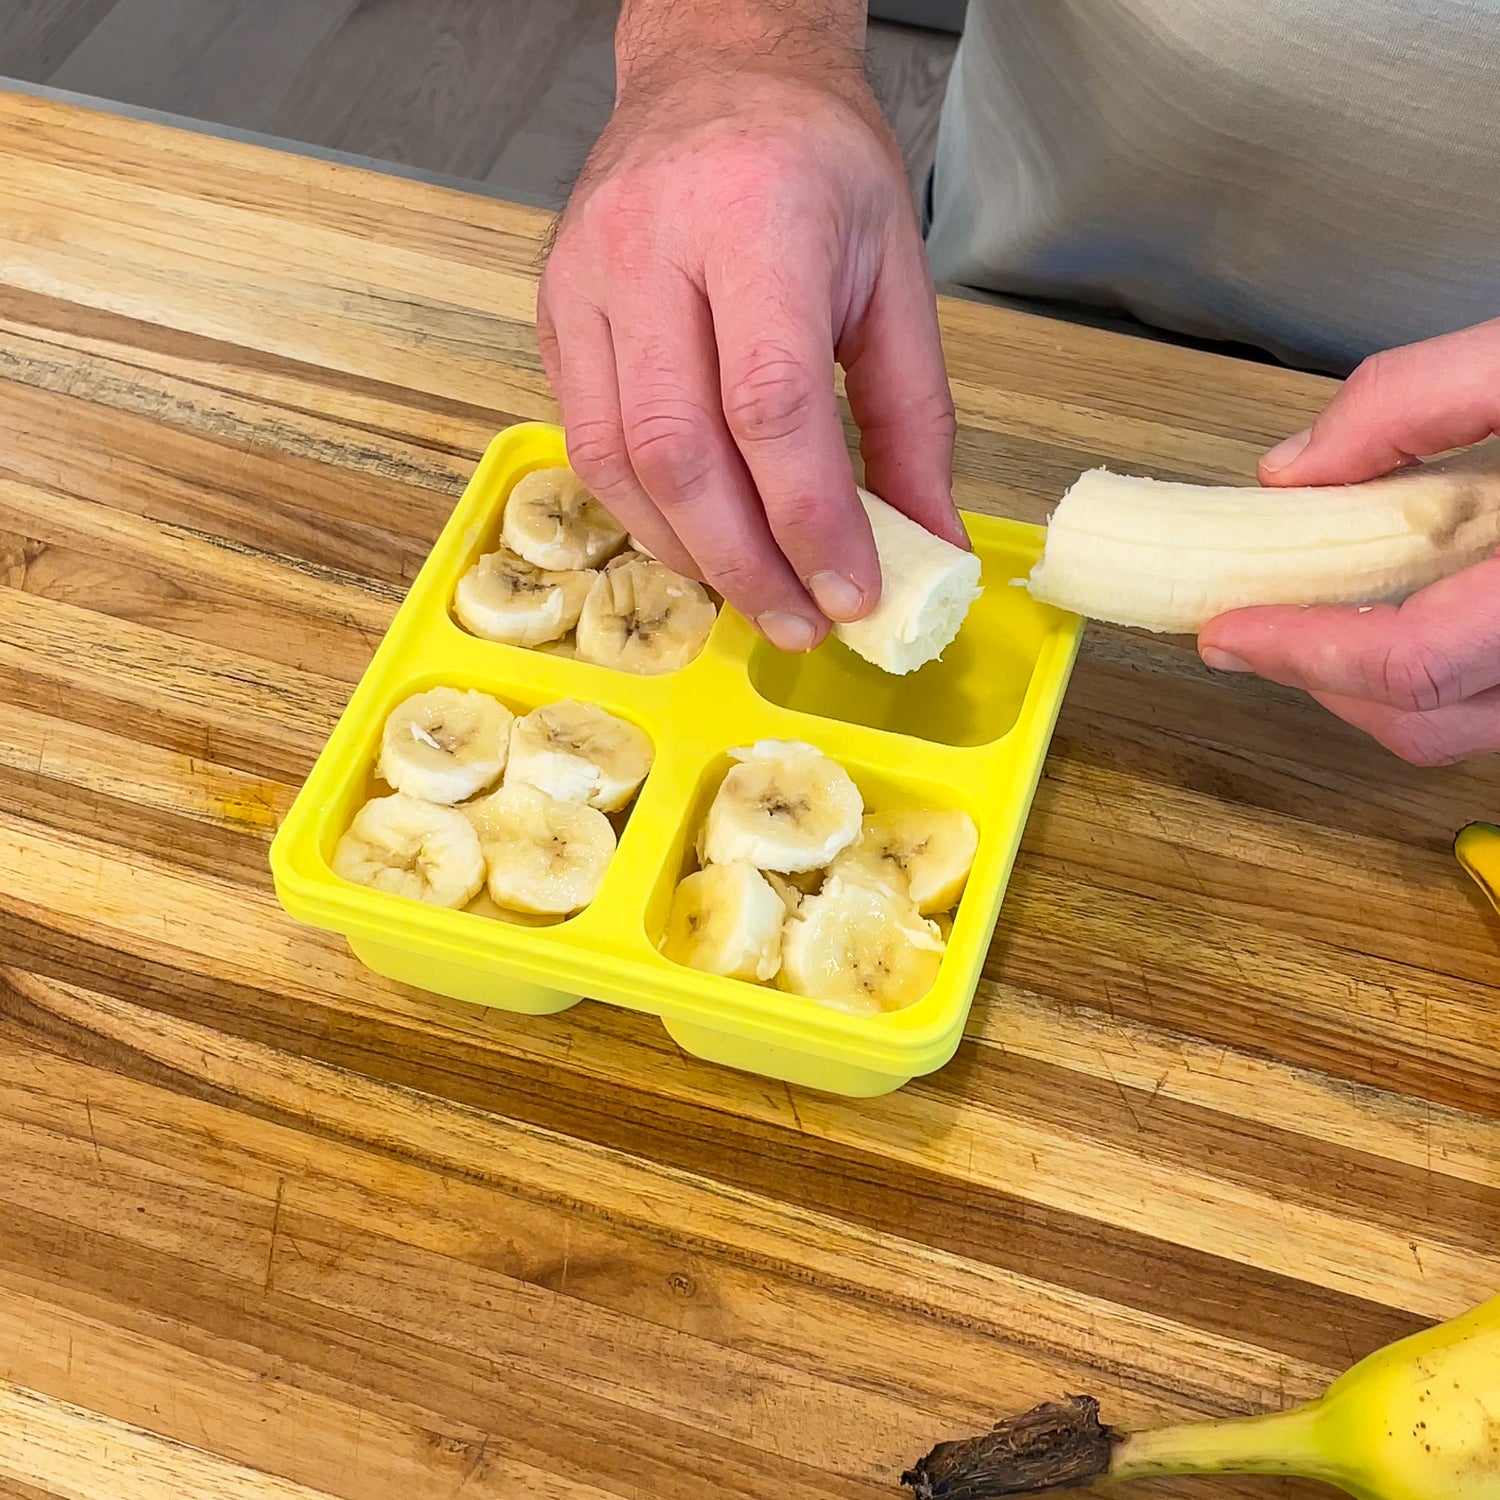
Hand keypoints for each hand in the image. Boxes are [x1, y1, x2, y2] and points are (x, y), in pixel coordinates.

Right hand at [535, 19, 962, 653]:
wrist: (716, 72)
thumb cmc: (814, 163)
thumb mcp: (894, 277)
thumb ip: (915, 418)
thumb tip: (929, 542)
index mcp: (757, 220)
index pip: (771, 403)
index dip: (810, 518)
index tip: (851, 591)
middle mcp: (651, 245)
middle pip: (681, 449)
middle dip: (746, 562)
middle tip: (799, 622)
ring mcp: (586, 278)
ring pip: (619, 460)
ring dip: (691, 551)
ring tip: (755, 592)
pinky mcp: (555, 311)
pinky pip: (586, 443)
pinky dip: (644, 512)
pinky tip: (697, 539)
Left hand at [1199, 318, 1499, 764]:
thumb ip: (1421, 395)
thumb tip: (1290, 471)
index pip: (1415, 663)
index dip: (1304, 653)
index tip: (1225, 629)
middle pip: (1426, 722)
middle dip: (1321, 677)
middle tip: (1256, 623)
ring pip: (1463, 731)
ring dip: (1369, 687)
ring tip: (1322, 615)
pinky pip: (1496, 707)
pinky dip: (1429, 677)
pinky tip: (1406, 610)